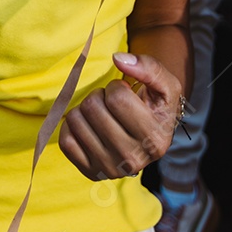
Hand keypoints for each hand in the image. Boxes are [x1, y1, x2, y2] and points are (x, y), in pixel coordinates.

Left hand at [59, 53, 182, 179]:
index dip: (116, 87)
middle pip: (92, 107)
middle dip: (100, 96)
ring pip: (76, 120)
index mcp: (154, 140)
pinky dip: (72, 125)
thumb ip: (149, 67)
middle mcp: (133, 160)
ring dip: (86, 109)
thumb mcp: (166, 84)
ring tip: (102, 115)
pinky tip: (89, 125)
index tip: (126, 94)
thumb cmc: (156, 105)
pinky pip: (65, 140)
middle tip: (111, 104)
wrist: (149, 132)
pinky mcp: (90, 172)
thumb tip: (118, 59)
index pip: (116, 97)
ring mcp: (110, 170)